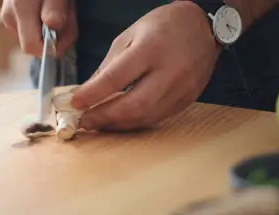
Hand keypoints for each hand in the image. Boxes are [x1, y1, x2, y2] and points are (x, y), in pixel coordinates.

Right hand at [0, 0, 77, 56]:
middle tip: (67, 15)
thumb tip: (53, 24)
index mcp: (20, 10)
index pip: (31, 47)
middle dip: (54, 37)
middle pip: (33, 44)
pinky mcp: (12, 15)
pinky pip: (32, 28)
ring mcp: (9, 16)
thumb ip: (55, 6)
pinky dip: (44, 23)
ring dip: (51, 29)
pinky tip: (50, 7)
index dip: (52, 46)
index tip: (68, 32)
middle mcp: (10, 16)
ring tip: (60, 7)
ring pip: (34, 36)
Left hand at [71, 1, 220, 131]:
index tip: (75, 104)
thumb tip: (88, 92)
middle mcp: (169, 70)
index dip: (93, 94)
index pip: (116, 78)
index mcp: (150, 48)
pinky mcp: (188, 99)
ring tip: (101, 123)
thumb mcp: (130, 35)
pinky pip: (159, 118)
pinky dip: (137, 122)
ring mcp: (182, 88)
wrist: (202, 27)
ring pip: (147, 116)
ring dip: (119, 124)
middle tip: (85, 121)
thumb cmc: (163, 27)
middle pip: (134, 105)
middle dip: (105, 117)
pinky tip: (123, 120)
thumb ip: (110, 65)